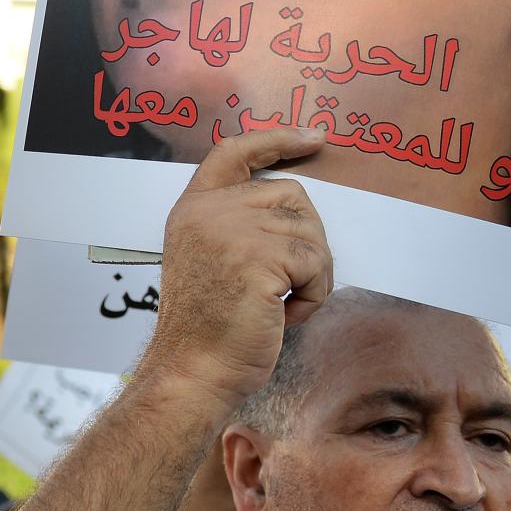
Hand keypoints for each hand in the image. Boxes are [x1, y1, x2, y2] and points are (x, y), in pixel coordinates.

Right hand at [142, 127, 331, 409]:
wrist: (193, 372)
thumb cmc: (209, 329)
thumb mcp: (211, 259)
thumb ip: (236, 225)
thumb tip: (297, 207)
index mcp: (193, 209)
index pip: (234, 152)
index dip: (276, 138)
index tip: (313, 138)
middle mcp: (208, 211)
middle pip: (294, 196)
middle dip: (305, 242)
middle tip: (282, 287)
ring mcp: (232, 230)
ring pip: (312, 233)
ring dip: (311, 276)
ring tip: (278, 306)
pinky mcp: (258, 257)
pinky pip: (317, 263)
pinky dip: (314, 295)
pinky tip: (283, 315)